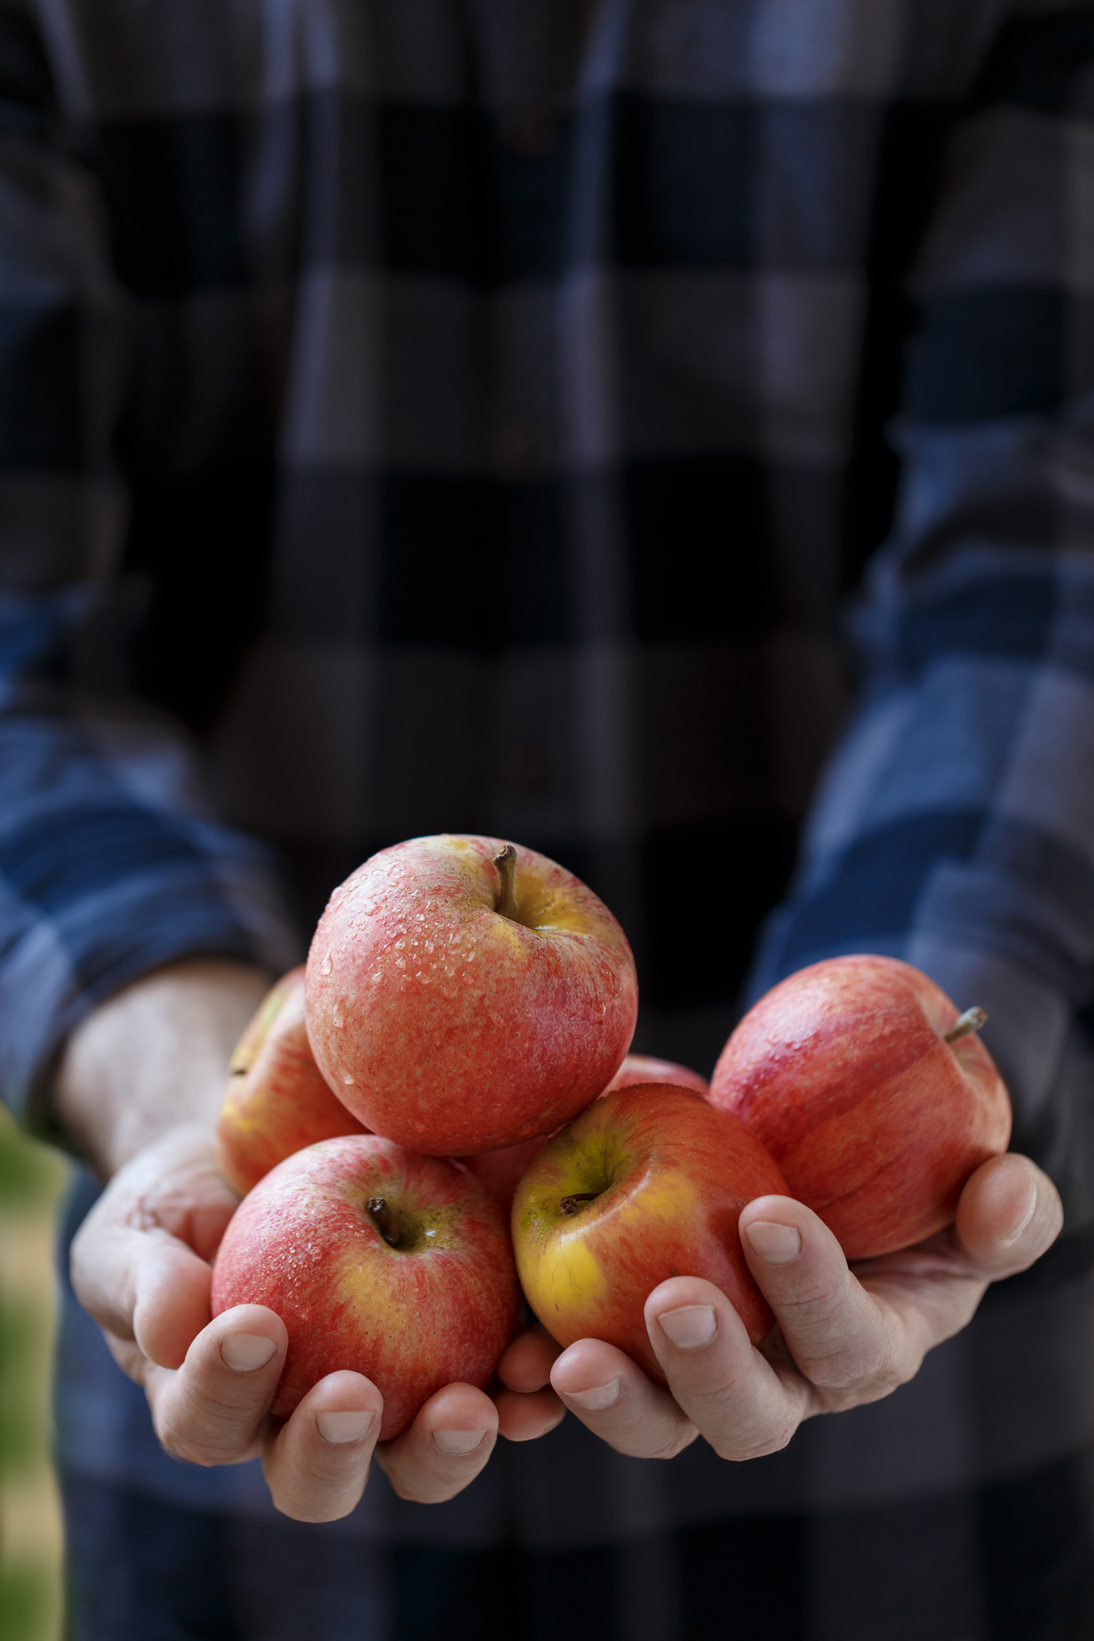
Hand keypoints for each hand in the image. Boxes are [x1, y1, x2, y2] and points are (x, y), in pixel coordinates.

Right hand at [70, 1125, 565, 1520]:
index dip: (226, 1390)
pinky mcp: (455, 1348)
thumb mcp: (138, 1227)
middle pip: (316, 1476)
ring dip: (444, 1445)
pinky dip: (520, 1392)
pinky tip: (539, 1369)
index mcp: (213, 1402)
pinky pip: (492, 1391)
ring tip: (469, 1409)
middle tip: (352, 1396)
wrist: (260, 1149)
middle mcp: (297, 1421)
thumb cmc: (179, 1200)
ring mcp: (384, 1393)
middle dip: (336, 1449)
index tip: (253, 1325)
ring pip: (415, 1458)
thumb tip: (177, 1328)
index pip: (207, 1422)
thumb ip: (145, 1278)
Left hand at [497, 1152, 1061, 1460]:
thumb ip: (1002, 1200)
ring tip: (567, 1362)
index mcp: (865, 1343)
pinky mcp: (622, 1352)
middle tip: (671, 1305)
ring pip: (658, 1425)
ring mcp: (693, 1378)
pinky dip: (537, 1384)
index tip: (773, 1213)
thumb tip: (1001, 1194)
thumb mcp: (956, 1170)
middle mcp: (782, 1382)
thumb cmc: (888, 1160)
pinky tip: (505, 1359)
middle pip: (749, 1418)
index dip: (818, 1291)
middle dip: (713, 1371)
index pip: (850, 1343)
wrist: (782, 1142)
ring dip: (617, 1405)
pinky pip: (580, 1388)